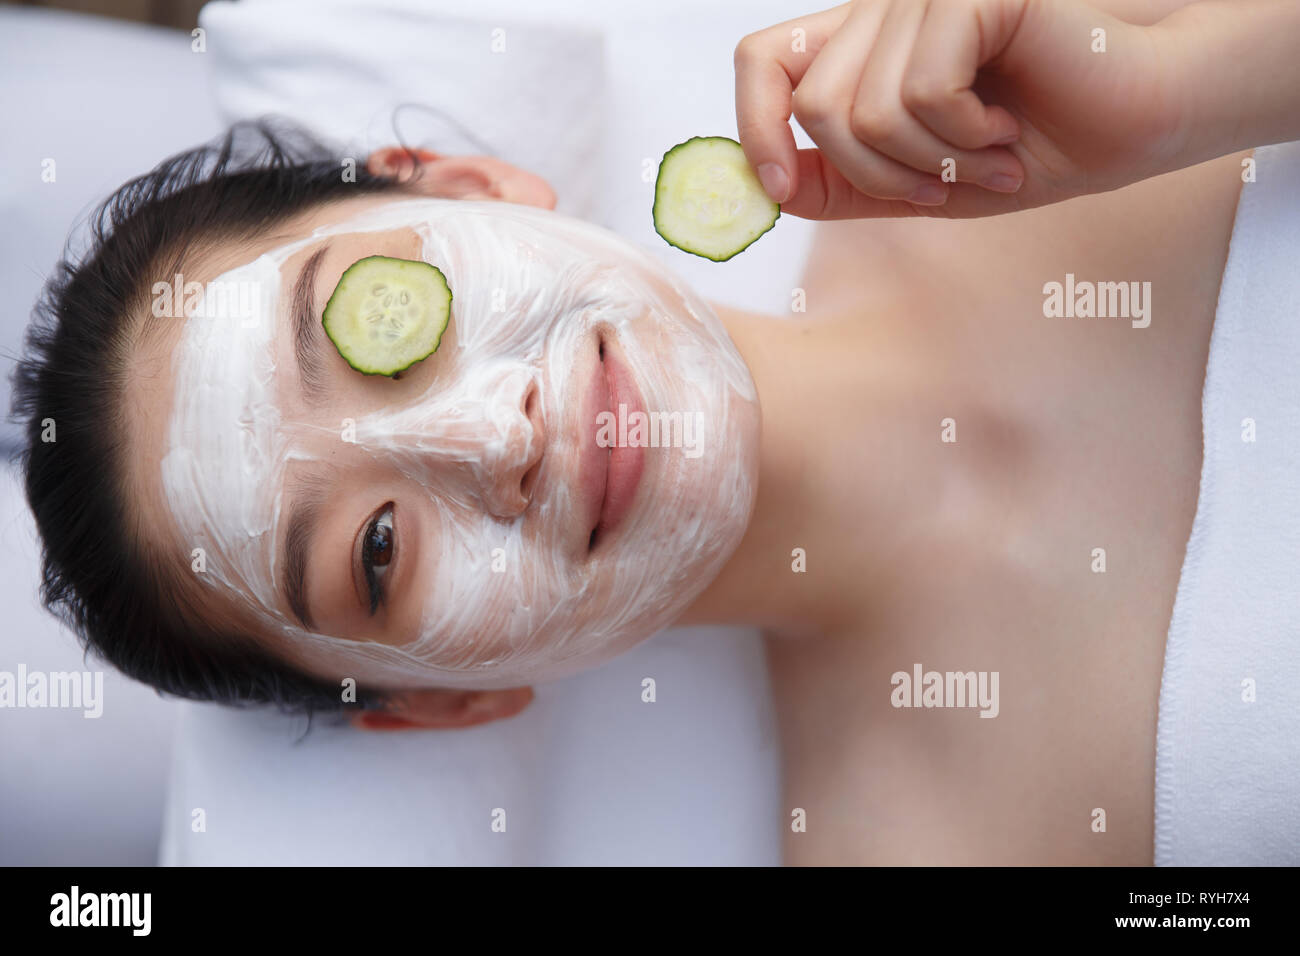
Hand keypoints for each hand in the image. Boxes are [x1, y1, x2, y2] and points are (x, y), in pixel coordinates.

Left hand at [734, 0, 1179, 218]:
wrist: (1133, 122)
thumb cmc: (1034, 145)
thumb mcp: (916, 182)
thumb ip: (843, 182)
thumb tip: (772, 189)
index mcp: (863, 44)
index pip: (762, 62)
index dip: (753, 127)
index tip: (777, 189)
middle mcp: (884, 9)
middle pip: (815, 107)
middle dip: (879, 176)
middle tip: (944, 186)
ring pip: (862, 111)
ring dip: (931, 164)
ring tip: (988, 156)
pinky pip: (919, 93)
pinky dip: (963, 136)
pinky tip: (1004, 125)